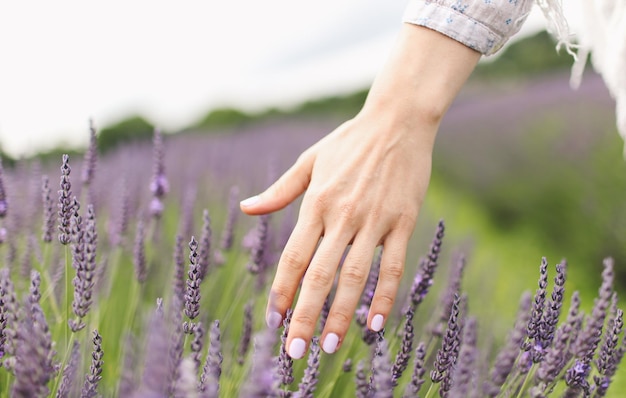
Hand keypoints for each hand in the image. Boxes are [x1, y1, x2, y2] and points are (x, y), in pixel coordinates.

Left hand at [241, 109, 434, 356]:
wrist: (397, 120)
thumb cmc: (349, 142)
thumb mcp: (309, 161)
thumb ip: (280, 191)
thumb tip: (246, 207)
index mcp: (316, 202)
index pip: (294, 256)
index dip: (282, 290)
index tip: (274, 318)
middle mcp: (342, 215)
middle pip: (319, 274)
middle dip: (305, 315)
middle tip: (295, 350)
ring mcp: (374, 220)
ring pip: (354, 275)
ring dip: (341, 312)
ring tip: (330, 345)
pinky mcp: (403, 221)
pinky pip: (393, 265)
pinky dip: (385, 295)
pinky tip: (376, 323)